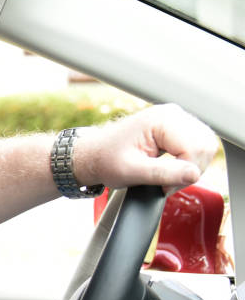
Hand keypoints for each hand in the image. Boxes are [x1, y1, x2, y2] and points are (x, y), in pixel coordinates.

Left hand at [74, 103, 219, 193]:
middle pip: (205, 146)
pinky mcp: (178, 128)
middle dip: (190, 170)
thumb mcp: (131, 171)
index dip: (185, 172)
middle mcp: (173, 114)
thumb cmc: (106, 160)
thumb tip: (193, 174)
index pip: (196, 148)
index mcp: (162, 120)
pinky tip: (170, 168)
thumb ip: (163, 173)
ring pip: (205, 146)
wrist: (94, 155)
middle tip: (166, 183)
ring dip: (190, 167)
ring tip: (166, 176)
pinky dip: (188, 162)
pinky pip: (198, 146)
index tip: (164, 185)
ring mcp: (177, 119)